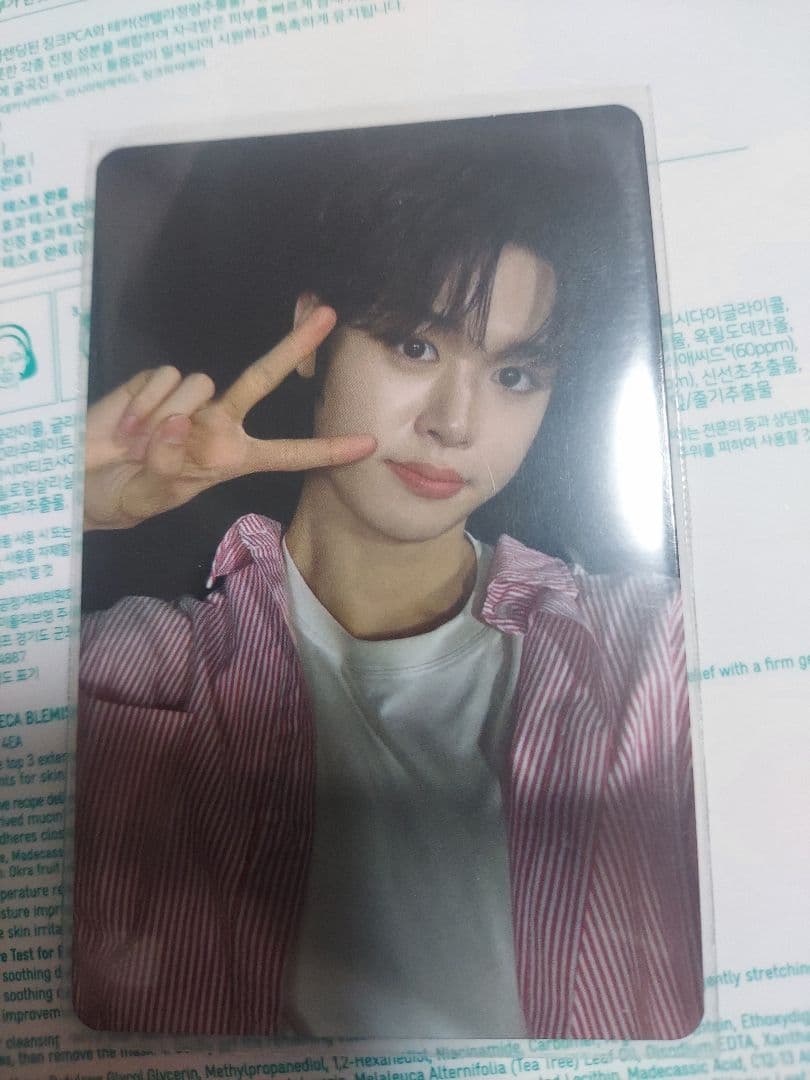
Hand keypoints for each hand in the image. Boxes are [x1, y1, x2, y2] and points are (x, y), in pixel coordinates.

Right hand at [83, 307, 375, 529]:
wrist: (84, 478)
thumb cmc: (128, 494)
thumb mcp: (154, 495)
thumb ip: (170, 466)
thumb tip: (180, 421)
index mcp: (232, 458)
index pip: (288, 454)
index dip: (327, 450)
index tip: (368, 445)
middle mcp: (219, 423)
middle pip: (262, 380)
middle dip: (293, 347)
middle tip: (327, 314)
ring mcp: (190, 399)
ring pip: (200, 383)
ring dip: (165, 415)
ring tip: (138, 444)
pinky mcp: (157, 381)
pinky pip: (163, 378)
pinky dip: (142, 404)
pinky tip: (126, 426)